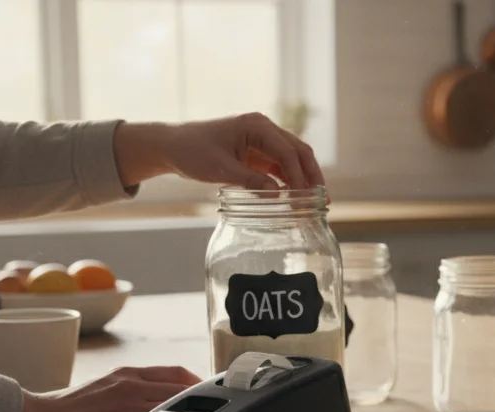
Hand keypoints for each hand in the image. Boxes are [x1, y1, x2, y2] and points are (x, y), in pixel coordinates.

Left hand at [113, 114, 325, 190]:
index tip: (304, 198)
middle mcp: (263, 129)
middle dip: (311, 175)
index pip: (286, 151)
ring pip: (292, 159)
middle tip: (322, 199)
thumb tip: (277, 197)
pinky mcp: (256, 153)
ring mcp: (261, 141)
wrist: (172, 146)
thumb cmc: (191, 151)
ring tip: (314, 202)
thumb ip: (250, 181)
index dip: (298, 176)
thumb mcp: (220, 169)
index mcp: (256, 125)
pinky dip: (289, 181)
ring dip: (303, 179)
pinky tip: (295, 198)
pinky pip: (279, 167)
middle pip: (298, 151)